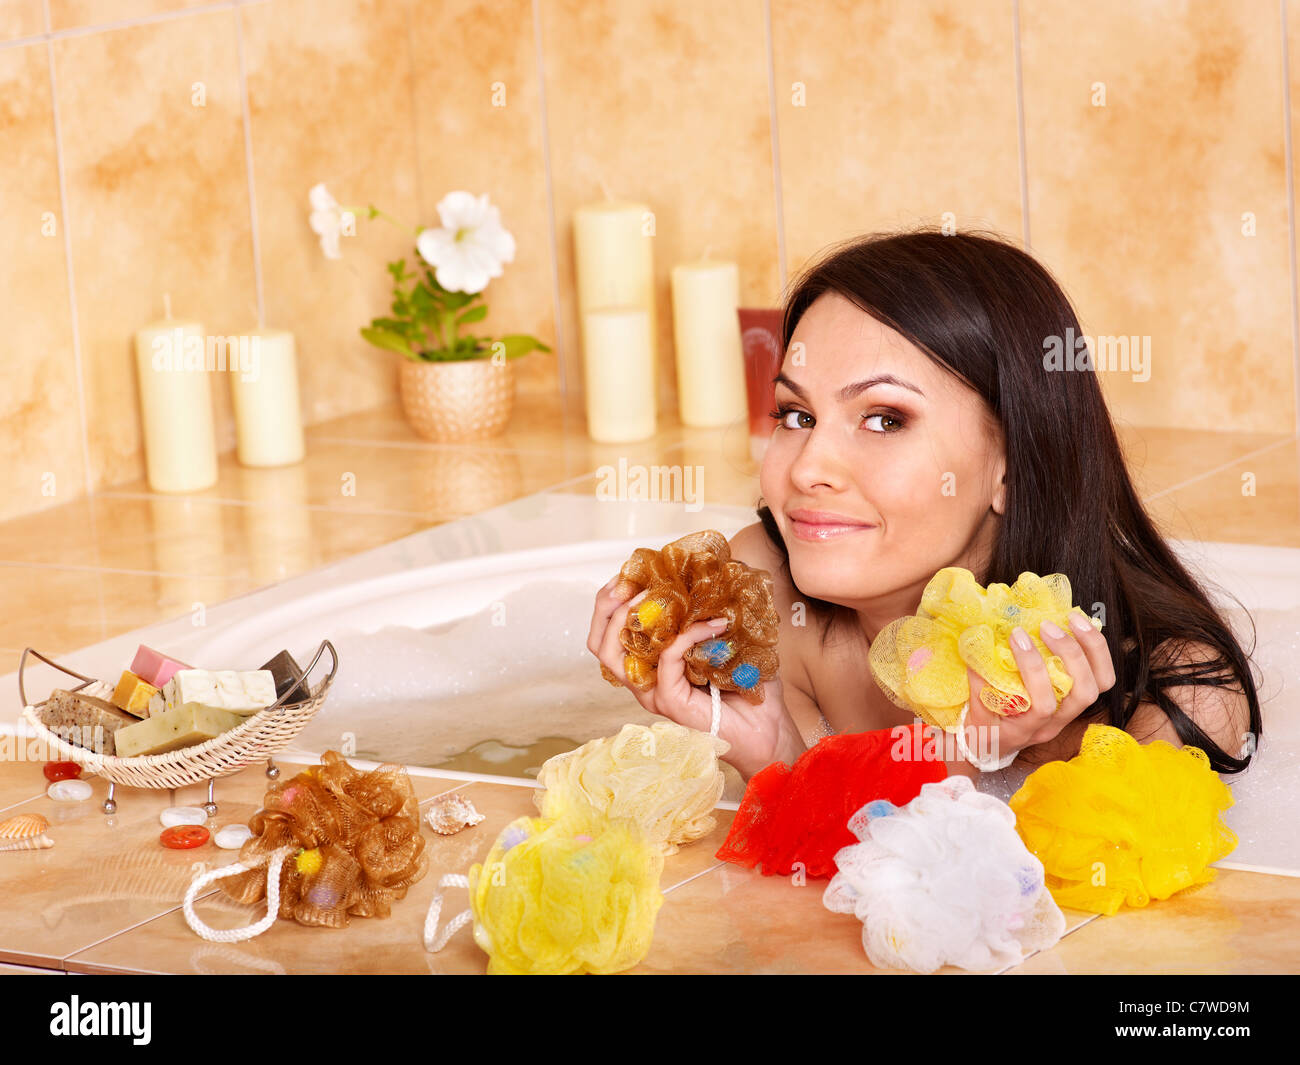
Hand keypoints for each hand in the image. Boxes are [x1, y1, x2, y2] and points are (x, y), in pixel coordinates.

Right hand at [586, 577, 803, 777]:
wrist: (767, 730)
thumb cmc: (747, 688)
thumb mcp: (724, 640)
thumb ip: (711, 612)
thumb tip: (716, 572)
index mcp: (649, 667)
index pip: (608, 633)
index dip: (611, 600)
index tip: (631, 573)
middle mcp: (644, 682)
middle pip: (600, 644)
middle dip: (609, 605)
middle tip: (634, 581)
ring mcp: (653, 694)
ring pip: (615, 654)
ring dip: (633, 615)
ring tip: (660, 594)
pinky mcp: (670, 702)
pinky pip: (666, 658)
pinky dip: (687, 634)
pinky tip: (714, 624)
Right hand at [963, 614, 1116, 761]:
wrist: (993, 746)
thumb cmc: (982, 727)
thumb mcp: (974, 708)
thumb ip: (978, 678)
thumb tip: (978, 640)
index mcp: (1029, 729)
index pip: (1043, 704)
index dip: (1033, 669)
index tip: (1016, 637)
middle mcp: (1056, 724)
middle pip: (1083, 693)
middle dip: (1070, 654)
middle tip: (1048, 627)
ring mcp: (1070, 713)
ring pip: (1100, 684)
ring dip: (1091, 648)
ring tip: (1073, 620)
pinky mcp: (1076, 701)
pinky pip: (1100, 677)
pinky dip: (1095, 651)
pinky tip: (1081, 628)